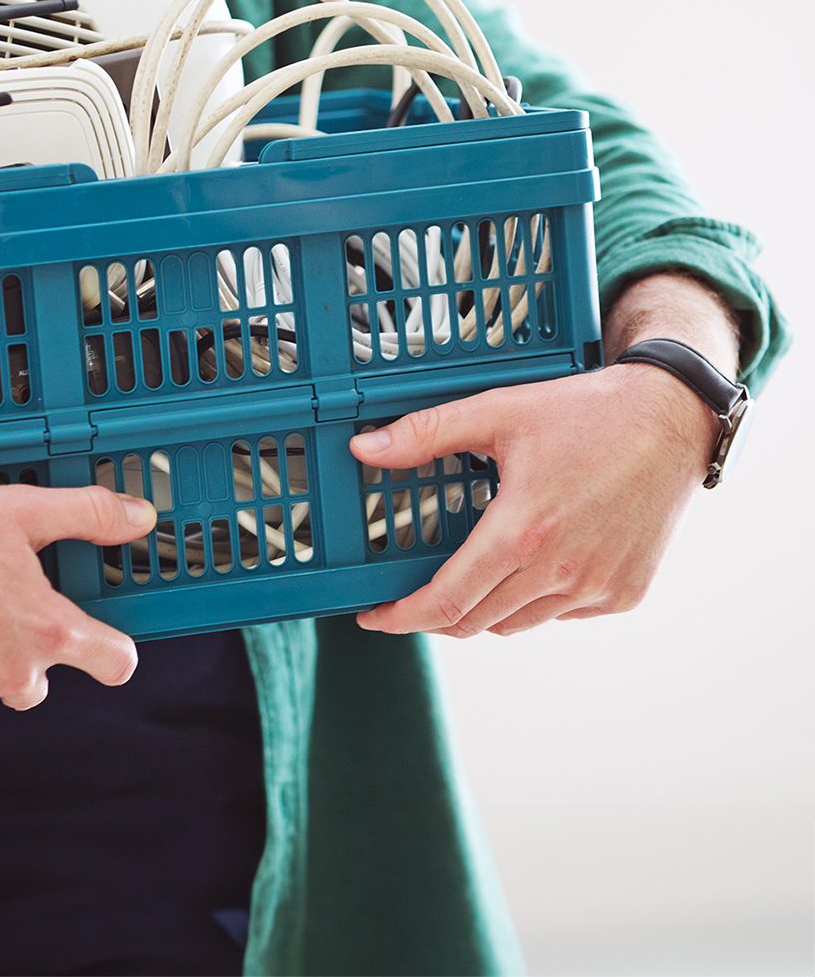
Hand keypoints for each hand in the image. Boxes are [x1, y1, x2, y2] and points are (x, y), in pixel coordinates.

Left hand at [348, 362, 719, 636]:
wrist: (672, 419)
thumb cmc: (584, 413)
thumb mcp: (497, 411)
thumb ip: (425, 434)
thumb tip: (363, 449)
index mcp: (522, 532)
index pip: (446, 601)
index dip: (401, 616)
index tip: (373, 617)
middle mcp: (561, 571)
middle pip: (474, 621)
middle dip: (433, 615)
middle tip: (412, 595)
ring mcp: (596, 588)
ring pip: (514, 624)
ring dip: (483, 609)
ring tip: (469, 576)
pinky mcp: (623, 594)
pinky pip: (559, 615)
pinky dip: (533, 602)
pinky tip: (529, 565)